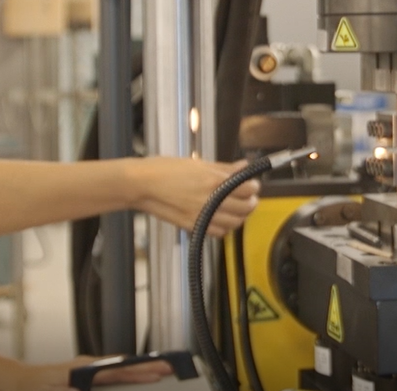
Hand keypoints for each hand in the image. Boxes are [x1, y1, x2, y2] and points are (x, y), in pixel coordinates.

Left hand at [14, 356, 171, 390]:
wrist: (22, 380)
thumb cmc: (36, 387)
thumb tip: (86, 390)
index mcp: (84, 369)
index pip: (118, 372)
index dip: (139, 372)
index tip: (157, 373)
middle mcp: (91, 365)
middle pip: (125, 365)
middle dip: (150, 365)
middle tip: (172, 366)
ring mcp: (92, 367)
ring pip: (123, 366)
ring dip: (143, 367)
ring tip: (164, 369)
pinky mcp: (92, 373)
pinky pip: (116, 371)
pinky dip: (132, 371)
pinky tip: (142, 375)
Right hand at [126, 157, 258, 236]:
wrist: (142, 185)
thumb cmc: (165, 170)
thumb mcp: (198, 163)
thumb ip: (224, 168)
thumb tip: (243, 166)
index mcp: (214, 181)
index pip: (248, 188)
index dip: (253, 186)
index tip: (252, 185)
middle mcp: (211, 200)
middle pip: (246, 207)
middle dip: (250, 202)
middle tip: (248, 197)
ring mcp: (202, 215)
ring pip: (235, 223)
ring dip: (240, 216)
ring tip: (237, 208)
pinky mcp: (193, 226)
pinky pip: (218, 233)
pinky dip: (225, 228)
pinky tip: (222, 219)